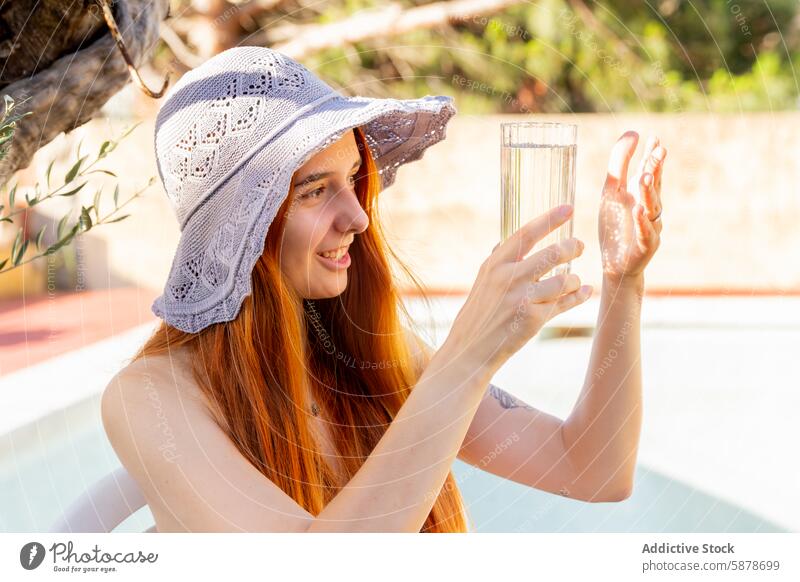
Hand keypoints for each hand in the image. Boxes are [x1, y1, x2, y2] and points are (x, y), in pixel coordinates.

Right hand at [442, 205, 590, 375]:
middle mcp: (507, 277)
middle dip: (571, 247)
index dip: (549, 219)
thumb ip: (498, 262)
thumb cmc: (478, 315)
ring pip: (563, 280)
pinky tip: (585, 292)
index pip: (526, 234)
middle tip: (579, 246)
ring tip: (575, 280)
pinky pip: (563, 304)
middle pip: (552, 254)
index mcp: (495, 264)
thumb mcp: (482, 282)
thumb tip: (506, 241)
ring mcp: (520, 298)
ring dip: (574, 279)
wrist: (469, 350)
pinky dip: (578, 297)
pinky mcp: (531, 319)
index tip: (568, 208)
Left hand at [598, 131, 665, 281]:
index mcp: (641, 194)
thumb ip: (620, 163)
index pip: (650, 171)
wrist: (615, 263)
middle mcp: (650, 208)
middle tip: (658, 152)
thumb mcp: (612, 191)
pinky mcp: (646, 246)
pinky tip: (638, 211)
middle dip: (655, 169)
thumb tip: (634, 132)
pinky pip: (646, 233)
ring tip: (643, 176)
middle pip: (654, 186)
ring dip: (648, 192)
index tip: (654, 139)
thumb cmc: (615, 226)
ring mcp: (651, 227)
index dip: (652, 156)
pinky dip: (642, 222)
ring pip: (652, 208)